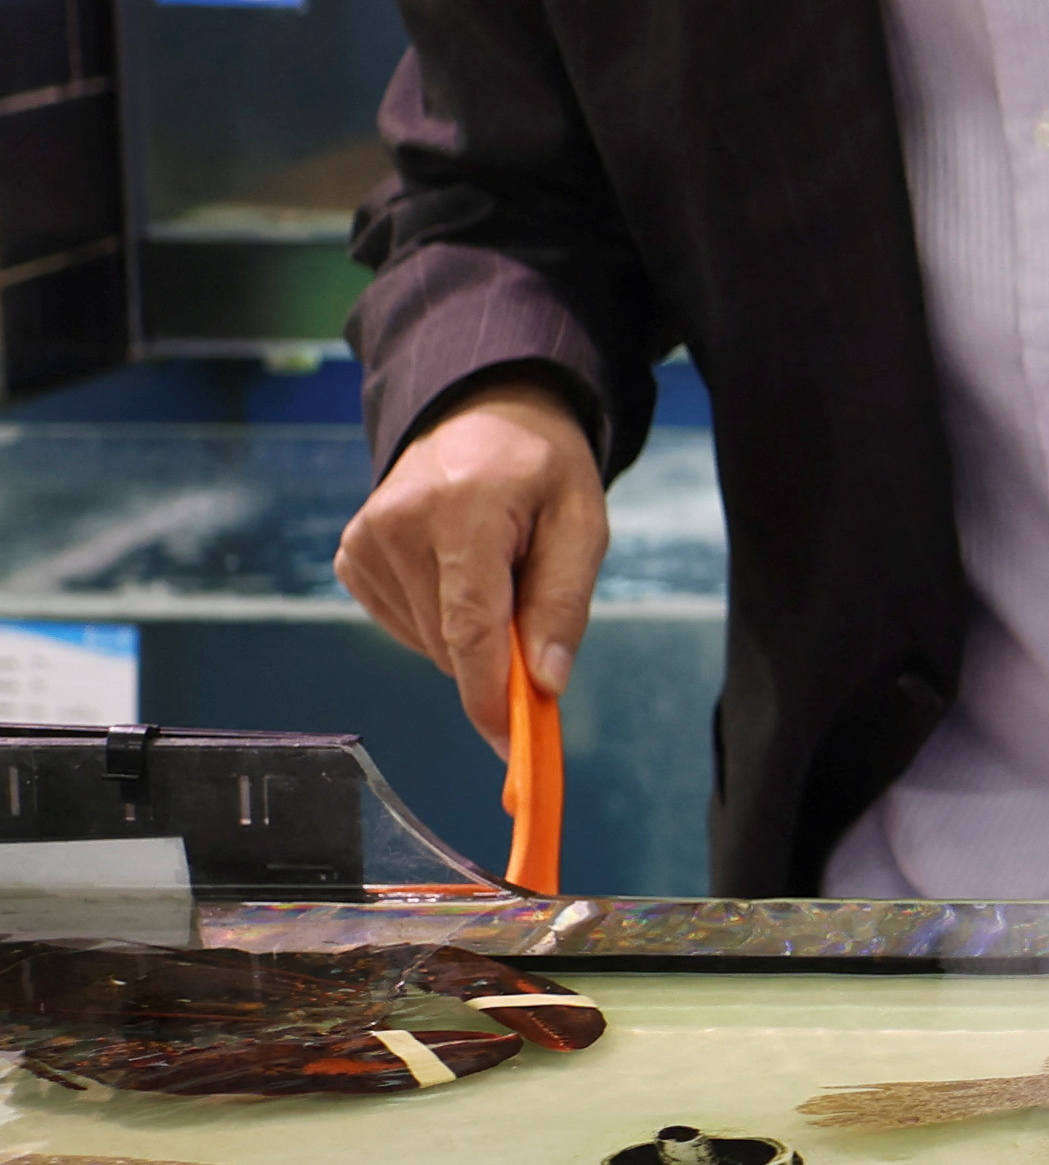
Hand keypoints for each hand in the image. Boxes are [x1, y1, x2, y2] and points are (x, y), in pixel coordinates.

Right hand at [334, 381, 606, 747]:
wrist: (481, 417)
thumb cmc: (541, 471)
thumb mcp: (582, 526)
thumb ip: (563, 604)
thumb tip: (545, 682)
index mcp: (462, 512)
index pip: (469, 627)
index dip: (491, 696)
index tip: (513, 747)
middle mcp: (398, 526)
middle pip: (453, 644)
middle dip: (500, 654)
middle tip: (531, 606)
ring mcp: (365, 542)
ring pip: (429, 644)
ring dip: (470, 633)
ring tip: (493, 569)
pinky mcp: (351, 557)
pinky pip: (404, 625)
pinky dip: (439, 620)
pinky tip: (456, 572)